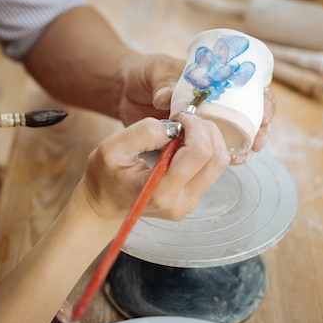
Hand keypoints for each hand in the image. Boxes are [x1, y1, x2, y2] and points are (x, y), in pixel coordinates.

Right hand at [80, 112, 229, 222]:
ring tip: (185, 131)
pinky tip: (185, 143)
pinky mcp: (192, 198)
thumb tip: (175, 126)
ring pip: (220, 164)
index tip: (181, 118)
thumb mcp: (110, 148)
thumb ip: (142, 133)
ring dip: (209, 139)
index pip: (199, 154)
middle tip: (186, 121)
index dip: (196, 127)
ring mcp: (188, 203)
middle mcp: (180, 202)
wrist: (102, 205)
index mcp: (160, 191)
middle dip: (207, 131)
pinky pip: (211, 170)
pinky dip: (204, 149)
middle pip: (218, 159)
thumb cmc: (103, 177)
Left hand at [118, 54, 275, 164]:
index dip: (263, 101)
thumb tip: (165, 98)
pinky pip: (211, 152)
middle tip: (257, 140)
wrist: (122, 91)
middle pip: (250, 117)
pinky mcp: (190, 142)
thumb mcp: (154, 71)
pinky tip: (225, 163)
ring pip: (234, 137)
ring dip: (242, 147)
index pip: (250, 89)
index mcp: (215, 80)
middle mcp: (216, 103)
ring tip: (241, 155)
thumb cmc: (143, 74)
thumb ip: (162, 82)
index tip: (264, 113)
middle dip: (258, 130)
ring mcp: (206, 123)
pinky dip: (220, 158)